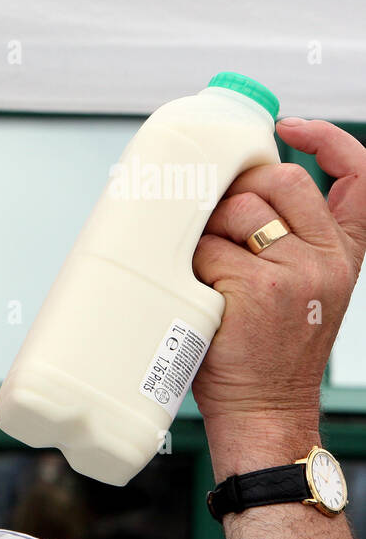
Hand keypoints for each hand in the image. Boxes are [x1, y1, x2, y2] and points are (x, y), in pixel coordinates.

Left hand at [191, 119, 365, 445]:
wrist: (265, 412)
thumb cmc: (263, 352)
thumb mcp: (300, 289)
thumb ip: (286, 241)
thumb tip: (230, 188)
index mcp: (344, 252)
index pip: (358, 176)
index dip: (326, 140)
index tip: (289, 126)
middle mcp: (328, 258)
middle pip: (277, 180)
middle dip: (237, 191)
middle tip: (216, 228)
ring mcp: (296, 272)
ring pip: (237, 210)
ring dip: (208, 233)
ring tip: (207, 273)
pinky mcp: (257, 288)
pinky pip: (207, 249)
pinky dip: (189, 267)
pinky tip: (199, 295)